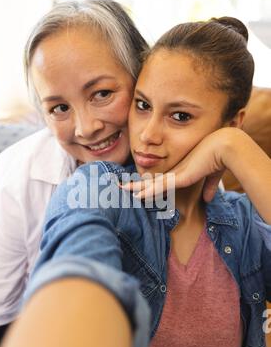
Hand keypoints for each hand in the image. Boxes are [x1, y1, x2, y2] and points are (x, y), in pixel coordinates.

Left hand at [120, 128, 237, 201]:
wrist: (225, 147)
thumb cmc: (220, 158)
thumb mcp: (212, 176)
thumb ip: (208, 187)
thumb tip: (208, 199)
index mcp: (182, 171)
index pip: (161, 180)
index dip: (149, 184)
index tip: (138, 187)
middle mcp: (176, 172)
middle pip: (151, 180)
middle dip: (136, 184)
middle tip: (121, 185)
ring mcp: (176, 174)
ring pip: (151, 184)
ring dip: (136, 188)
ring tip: (121, 189)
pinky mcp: (181, 177)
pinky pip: (161, 187)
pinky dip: (149, 193)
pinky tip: (137, 197)